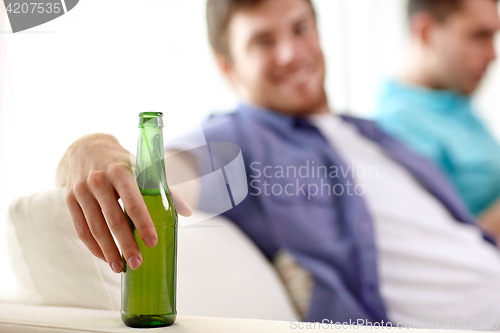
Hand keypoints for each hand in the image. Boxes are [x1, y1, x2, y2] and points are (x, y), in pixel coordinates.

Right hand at [56, 133, 192, 272]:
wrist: (87, 146)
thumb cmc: (123, 162)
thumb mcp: (144, 168)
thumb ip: (166, 189)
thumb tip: (187, 212)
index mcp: (121, 172)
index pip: (133, 202)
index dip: (143, 224)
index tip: (152, 242)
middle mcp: (98, 180)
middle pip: (113, 219)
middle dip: (126, 244)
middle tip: (137, 262)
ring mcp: (81, 190)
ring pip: (95, 228)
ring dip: (108, 251)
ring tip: (120, 267)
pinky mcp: (69, 199)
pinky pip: (81, 228)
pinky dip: (92, 246)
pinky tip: (104, 257)